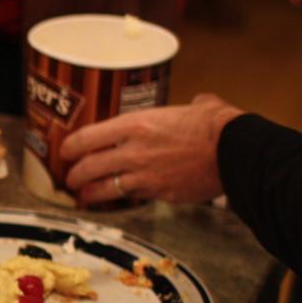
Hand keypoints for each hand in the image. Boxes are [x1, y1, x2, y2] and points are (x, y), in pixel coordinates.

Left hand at [59, 93, 243, 204]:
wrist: (235, 151)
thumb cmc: (216, 125)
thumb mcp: (191, 106)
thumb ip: (182, 109)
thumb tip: (196, 103)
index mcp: (135, 124)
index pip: (87, 138)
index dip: (71, 147)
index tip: (65, 152)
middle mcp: (133, 151)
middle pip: (89, 167)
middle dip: (75, 175)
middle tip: (70, 179)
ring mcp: (145, 175)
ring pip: (105, 189)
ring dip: (90, 194)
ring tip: (84, 197)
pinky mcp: (159, 193)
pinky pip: (133, 197)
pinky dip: (122, 199)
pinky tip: (118, 199)